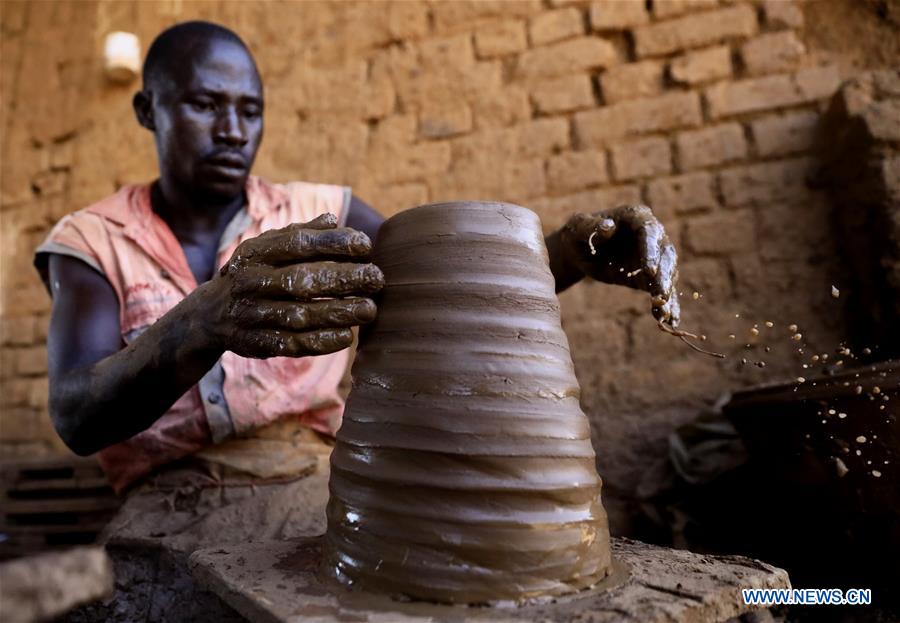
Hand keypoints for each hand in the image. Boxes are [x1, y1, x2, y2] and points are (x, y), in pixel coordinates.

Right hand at [200, 213, 383, 357]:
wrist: (209, 315)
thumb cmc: (253, 273)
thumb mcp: (267, 247)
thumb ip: (300, 234)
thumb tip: (333, 220)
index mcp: (256, 253)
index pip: (298, 244)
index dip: (334, 243)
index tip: (366, 245)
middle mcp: (251, 282)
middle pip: (302, 280)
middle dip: (343, 279)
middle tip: (377, 279)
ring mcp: (252, 315)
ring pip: (299, 315)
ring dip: (338, 313)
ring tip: (369, 309)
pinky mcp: (256, 343)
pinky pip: (292, 344)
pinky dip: (321, 342)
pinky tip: (347, 337)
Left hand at [559, 205, 679, 326]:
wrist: (578, 251)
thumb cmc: (578, 233)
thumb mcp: (578, 228)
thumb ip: (591, 227)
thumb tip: (609, 227)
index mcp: (636, 216)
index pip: (649, 232)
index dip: (651, 251)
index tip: (648, 271)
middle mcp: (651, 235)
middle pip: (665, 255)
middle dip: (665, 276)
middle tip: (661, 295)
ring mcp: (654, 257)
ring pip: (667, 275)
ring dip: (667, 295)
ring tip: (664, 315)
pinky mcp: (649, 277)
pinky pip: (661, 291)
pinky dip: (667, 306)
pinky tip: (670, 321)